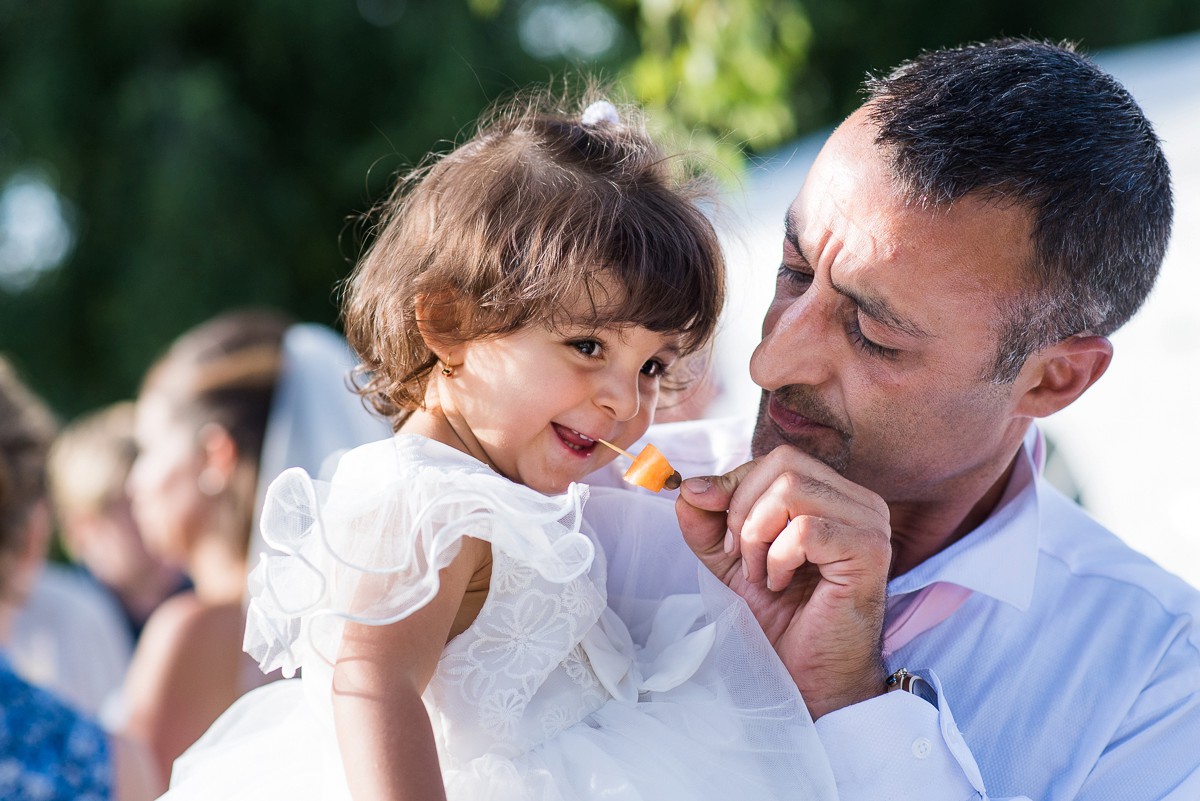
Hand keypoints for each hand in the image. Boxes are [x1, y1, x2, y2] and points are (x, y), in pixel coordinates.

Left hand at [675, 445, 891, 718]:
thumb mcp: (730, 558)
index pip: (776, 460)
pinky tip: (779, 584)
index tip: (723, 539)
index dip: (735, 489)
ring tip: (760, 574)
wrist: (808, 675)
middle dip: (742, 510)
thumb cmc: (780, 617)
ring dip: (758, 536)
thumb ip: (707, 520)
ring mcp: (870, 524)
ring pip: (791, 490)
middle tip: (740, 558)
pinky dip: (778, 558)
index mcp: (833, 494)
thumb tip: (690, 485)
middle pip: (783, 464)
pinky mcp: (869, 552)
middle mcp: (859, 501)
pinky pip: (806, 530)